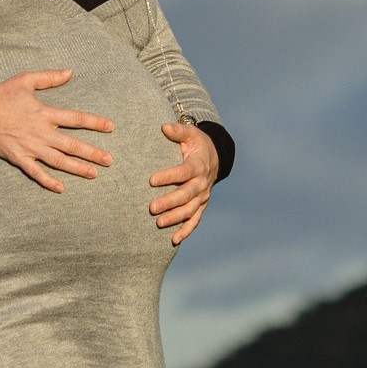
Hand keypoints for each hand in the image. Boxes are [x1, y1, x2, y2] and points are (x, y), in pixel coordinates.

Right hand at [0, 68, 113, 192]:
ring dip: (77, 168)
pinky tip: (61, 188)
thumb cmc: (0, 95)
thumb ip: (49, 77)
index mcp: (44, 113)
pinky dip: (48, 181)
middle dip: (92, 153)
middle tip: (109, 160)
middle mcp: (41, 132)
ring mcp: (30, 147)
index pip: (76, 119)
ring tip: (94, 174)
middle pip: (72, 145)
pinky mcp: (18, 158)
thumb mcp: (25, 80)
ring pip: (58, 161)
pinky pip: (35, 172)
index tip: (110, 127)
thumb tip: (70, 72)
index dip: (95, 123)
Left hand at [148, 121, 217, 245]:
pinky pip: (195, 220)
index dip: (169, 176)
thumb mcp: (191, 134)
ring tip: (159, 223)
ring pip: (190, 210)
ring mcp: (202, 196)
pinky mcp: (201, 205)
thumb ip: (178, 131)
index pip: (184, 172)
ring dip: (175, 218)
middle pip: (187, 195)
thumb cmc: (197, 145)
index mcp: (199, 165)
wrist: (214, 157)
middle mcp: (202, 183)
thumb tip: (164, 127)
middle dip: (170, 202)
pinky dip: (186, 230)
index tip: (151, 180)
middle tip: (152, 208)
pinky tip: (174, 240)